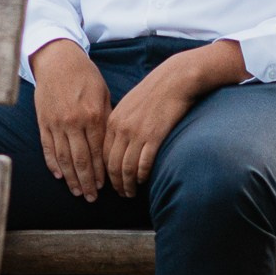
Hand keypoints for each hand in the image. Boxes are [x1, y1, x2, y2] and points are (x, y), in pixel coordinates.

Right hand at [30, 39, 110, 200]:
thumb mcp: (103, 95)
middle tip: (91, 198)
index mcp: (93, 116)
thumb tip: (110, 146)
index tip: (104, 186)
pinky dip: (52, 163)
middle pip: (80, 160)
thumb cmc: (85, 76)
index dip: (100, 172)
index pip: (97, 152)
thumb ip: (106, 120)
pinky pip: (48, 147)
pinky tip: (58, 175)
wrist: (58, 60)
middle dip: (87, 182)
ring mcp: (56, 123)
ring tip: (77, 192)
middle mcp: (73, 122)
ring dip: (70, 178)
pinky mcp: (43, 121)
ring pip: (63, 158)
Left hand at [102, 41, 243, 196]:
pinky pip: (144, 163)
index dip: (104, 172)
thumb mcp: (128, 106)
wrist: (174, 80)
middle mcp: (121, 128)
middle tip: (121, 194)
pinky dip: (142, 175)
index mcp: (112, 121)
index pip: (102, 154)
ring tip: (131, 193)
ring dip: (128, 184)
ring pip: (126, 168)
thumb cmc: (153, 93)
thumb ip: (119, 123)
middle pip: (112, 164)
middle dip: (115, 184)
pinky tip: (144, 181)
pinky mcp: (154, 136)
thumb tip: (116, 143)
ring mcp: (137, 133)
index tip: (108, 183)